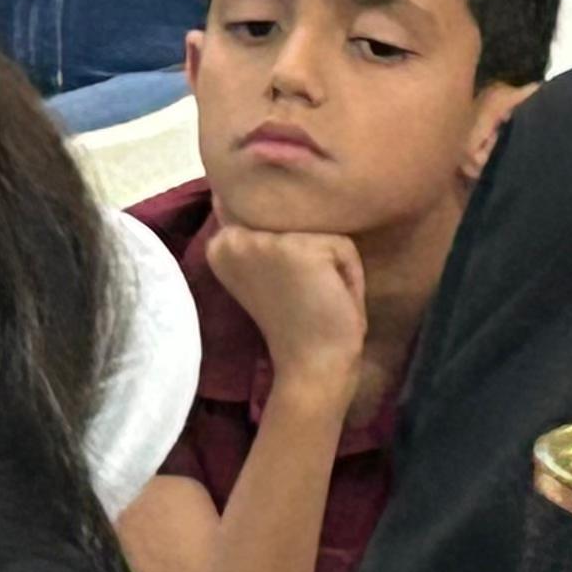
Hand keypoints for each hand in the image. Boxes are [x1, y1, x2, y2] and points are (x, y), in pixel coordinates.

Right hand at [204, 226, 367, 398]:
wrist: (312, 366)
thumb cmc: (298, 325)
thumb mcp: (270, 272)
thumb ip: (266, 239)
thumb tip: (271, 205)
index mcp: (221, 244)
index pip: (273, 220)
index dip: (294, 256)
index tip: (287, 291)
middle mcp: (233, 236)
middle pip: (299, 223)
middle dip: (314, 258)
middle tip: (305, 298)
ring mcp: (265, 240)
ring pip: (322, 233)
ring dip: (333, 267)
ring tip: (319, 299)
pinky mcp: (299, 248)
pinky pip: (344, 247)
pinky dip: (350, 275)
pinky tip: (331, 299)